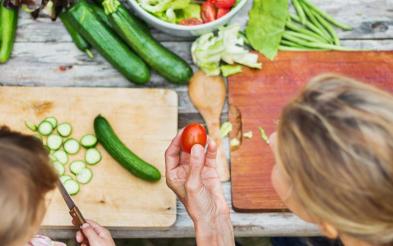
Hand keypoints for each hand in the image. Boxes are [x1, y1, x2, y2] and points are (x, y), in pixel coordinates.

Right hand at [75, 220, 114, 245]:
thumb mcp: (96, 240)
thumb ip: (89, 231)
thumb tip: (84, 224)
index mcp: (102, 231)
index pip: (90, 223)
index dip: (82, 221)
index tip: (74, 220)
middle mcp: (100, 236)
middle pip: (87, 231)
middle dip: (81, 235)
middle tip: (80, 239)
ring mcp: (98, 242)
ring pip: (85, 239)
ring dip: (83, 243)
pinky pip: (86, 245)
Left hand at [165, 131, 233, 245]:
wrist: (214, 217)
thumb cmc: (197, 206)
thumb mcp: (193, 185)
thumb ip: (195, 165)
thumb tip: (196, 146)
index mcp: (173, 175)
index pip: (171, 153)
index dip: (176, 141)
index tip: (183, 131)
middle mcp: (184, 171)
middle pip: (185, 150)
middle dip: (190, 138)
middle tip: (195, 128)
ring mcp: (197, 170)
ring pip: (198, 152)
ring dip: (202, 143)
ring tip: (206, 134)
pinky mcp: (209, 171)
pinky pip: (209, 157)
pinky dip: (211, 150)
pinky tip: (213, 143)